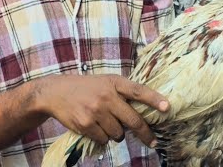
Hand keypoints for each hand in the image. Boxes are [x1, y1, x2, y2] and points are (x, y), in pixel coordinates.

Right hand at [35, 74, 169, 147]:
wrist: (55, 93)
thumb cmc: (87, 87)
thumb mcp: (106, 81)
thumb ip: (123, 92)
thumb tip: (146, 110)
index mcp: (115, 83)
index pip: (138, 91)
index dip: (154, 99)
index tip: (167, 108)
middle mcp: (106, 97)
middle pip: (132, 120)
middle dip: (145, 133)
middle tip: (153, 141)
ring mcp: (95, 111)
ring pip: (118, 133)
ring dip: (118, 134)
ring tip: (109, 125)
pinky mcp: (85, 124)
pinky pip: (103, 139)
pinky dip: (104, 138)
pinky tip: (97, 129)